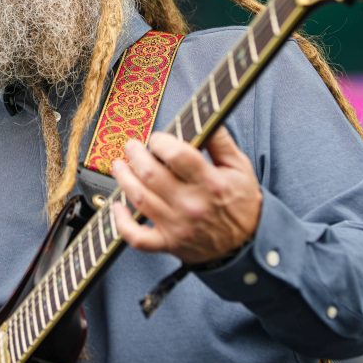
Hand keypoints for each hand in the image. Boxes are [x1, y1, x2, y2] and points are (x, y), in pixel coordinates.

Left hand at [110, 127, 261, 264]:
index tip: (157, 139)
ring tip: (120, 165)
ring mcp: (177, 226)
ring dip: (123, 178)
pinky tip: (117, 205)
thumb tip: (203, 117)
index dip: (161, 141)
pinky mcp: (168, 243)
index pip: (176, 155)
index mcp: (210, 183)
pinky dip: (122, 222)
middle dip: (135, 155)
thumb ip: (220, 141)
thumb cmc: (242, 204)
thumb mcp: (239, 168)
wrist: (246, 245)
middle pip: (151, 174)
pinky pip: (137, 237)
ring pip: (139, 198)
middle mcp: (191, 205)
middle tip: (132, 147)